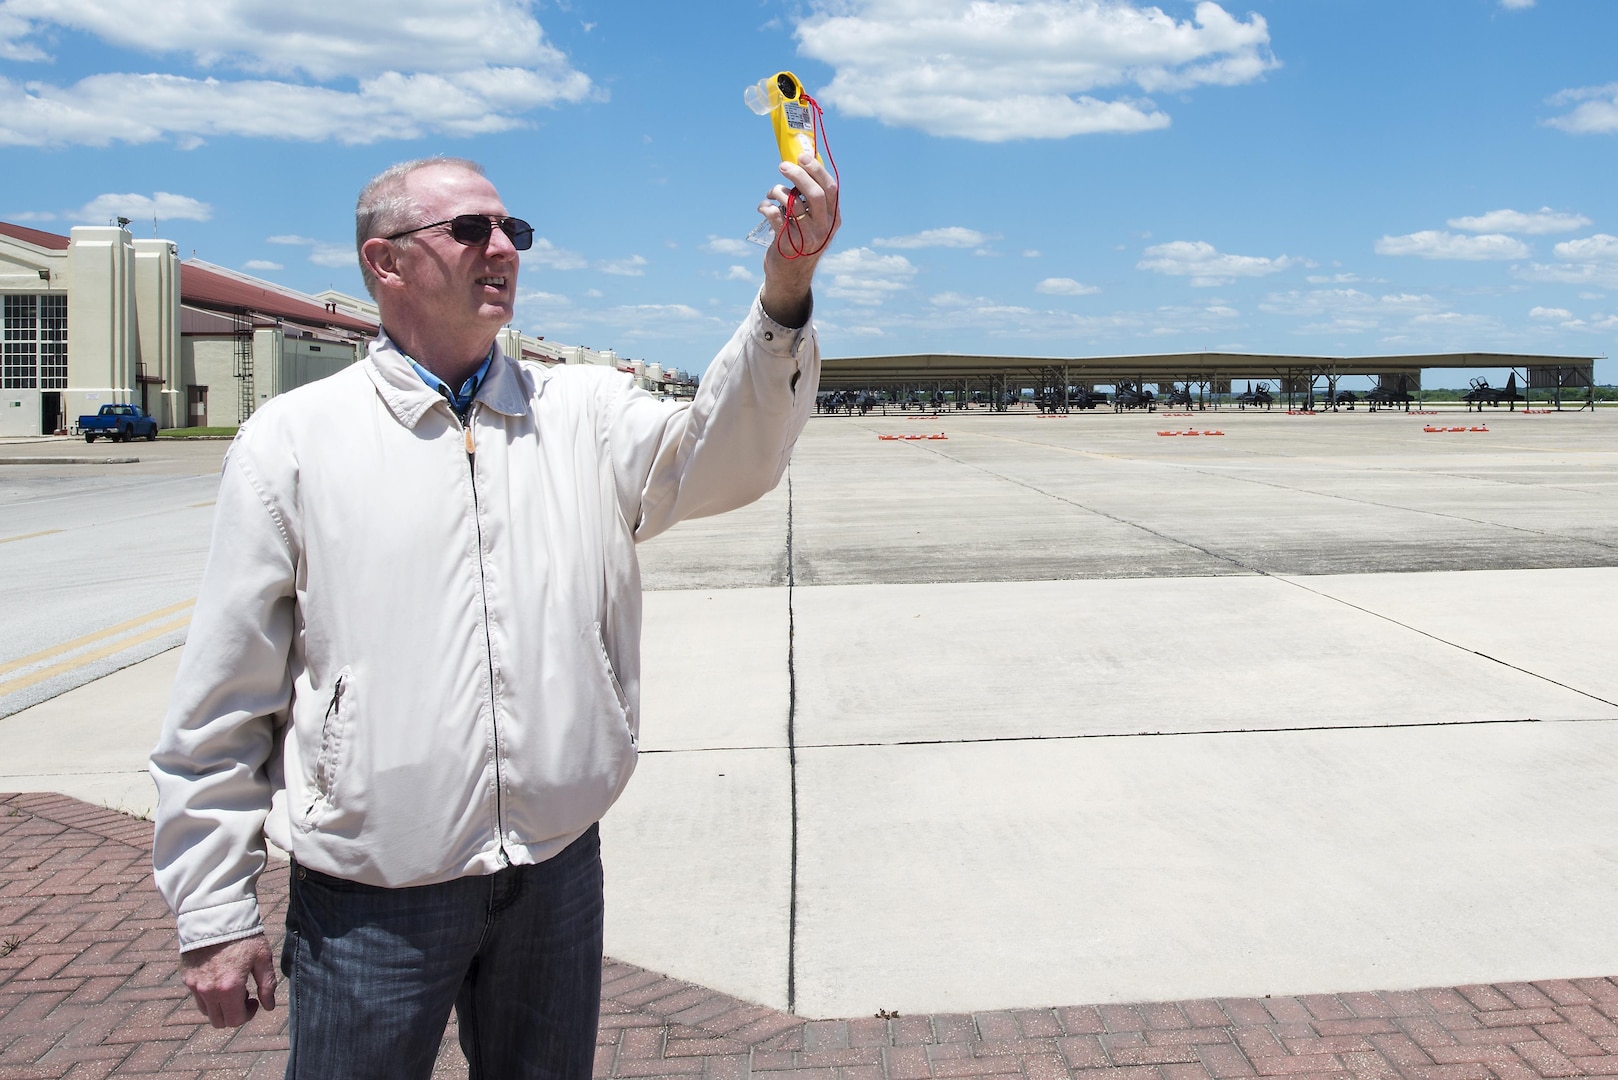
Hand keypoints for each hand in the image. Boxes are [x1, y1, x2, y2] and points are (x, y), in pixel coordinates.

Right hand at [179, 934, 276, 1026]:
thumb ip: (267, 985)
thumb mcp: (262, 958)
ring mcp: (194, 985)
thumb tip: (269, 1006)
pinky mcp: (186, 977)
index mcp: (229, 988)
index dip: (248, 1014)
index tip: (254, 1000)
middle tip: (243, 994)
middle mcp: (208, 990)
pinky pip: (197, 995)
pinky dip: (208, 994)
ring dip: (220, 1005)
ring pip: (206, 1011)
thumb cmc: (244, 935)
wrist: (216, 915)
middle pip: (219, 1021)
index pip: (235, 1020)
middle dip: (233, 1013)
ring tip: (230, 984)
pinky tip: (219, 976)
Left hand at [759, 152, 840, 328]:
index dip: (816, 170)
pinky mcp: (787, 243)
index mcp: (833, 219)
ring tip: (771, 193)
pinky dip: (765, 206)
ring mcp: (806, 237)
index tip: (802, 157)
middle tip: (782, 166)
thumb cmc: (801, 240)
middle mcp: (823, 228)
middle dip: (797, 175)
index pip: (830, 189)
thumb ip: (813, 201)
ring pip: (792, 203)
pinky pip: (775, 215)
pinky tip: (763, 207)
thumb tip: (802, 166)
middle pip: (814, 194)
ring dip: (777, 191)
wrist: (790, 275)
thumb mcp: (816, 223)